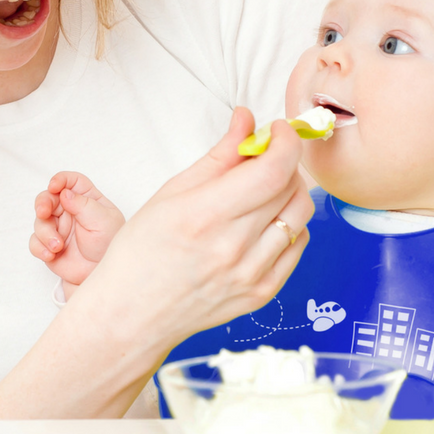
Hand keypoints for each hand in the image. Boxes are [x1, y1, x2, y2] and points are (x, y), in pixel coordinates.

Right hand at [30, 172, 124, 296]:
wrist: (102, 271)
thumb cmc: (109, 243)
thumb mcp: (103, 220)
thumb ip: (83, 205)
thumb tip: (64, 193)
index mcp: (86, 199)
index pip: (71, 181)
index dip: (60, 180)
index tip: (54, 187)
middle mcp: (69, 210)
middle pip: (48, 198)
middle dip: (42, 204)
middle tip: (43, 213)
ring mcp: (58, 227)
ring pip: (39, 221)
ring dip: (45, 233)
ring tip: (58, 245)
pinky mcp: (49, 245)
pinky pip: (35, 242)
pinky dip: (40, 248)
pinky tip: (51, 254)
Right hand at [76, 107, 313, 349]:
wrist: (132, 314)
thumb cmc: (141, 252)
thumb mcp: (171, 193)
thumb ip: (219, 155)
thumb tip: (246, 119)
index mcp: (205, 216)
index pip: (273, 170)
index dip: (285, 141)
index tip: (277, 130)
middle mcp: (234, 248)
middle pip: (290, 188)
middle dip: (283, 161)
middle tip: (262, 158)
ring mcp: (252, 275)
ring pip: (300, 216)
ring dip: (289, 192)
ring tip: (262, 191)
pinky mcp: (263, 293)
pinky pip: (298, 245)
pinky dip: (289, 224)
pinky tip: (263, 222)